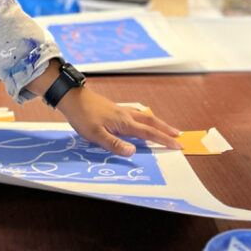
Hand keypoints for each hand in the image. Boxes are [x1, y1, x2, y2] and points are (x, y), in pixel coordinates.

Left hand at [57, 87, 181, 156]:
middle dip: (166, 129)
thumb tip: (133, 152)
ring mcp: (120, 110)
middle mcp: (126, 115)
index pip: (149, 133)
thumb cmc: (82, 116)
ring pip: (144, 116)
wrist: (72, 97)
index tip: (178, 145)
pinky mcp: (114, 108)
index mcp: (124, 123)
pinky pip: (136, 112)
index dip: (164, 140)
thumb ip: (114, 144)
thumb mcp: (95, 135)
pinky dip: (145, 117)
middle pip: (151, 121)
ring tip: (165, 128)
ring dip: (157, 122)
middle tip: (179, 136)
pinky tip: (141, 117)